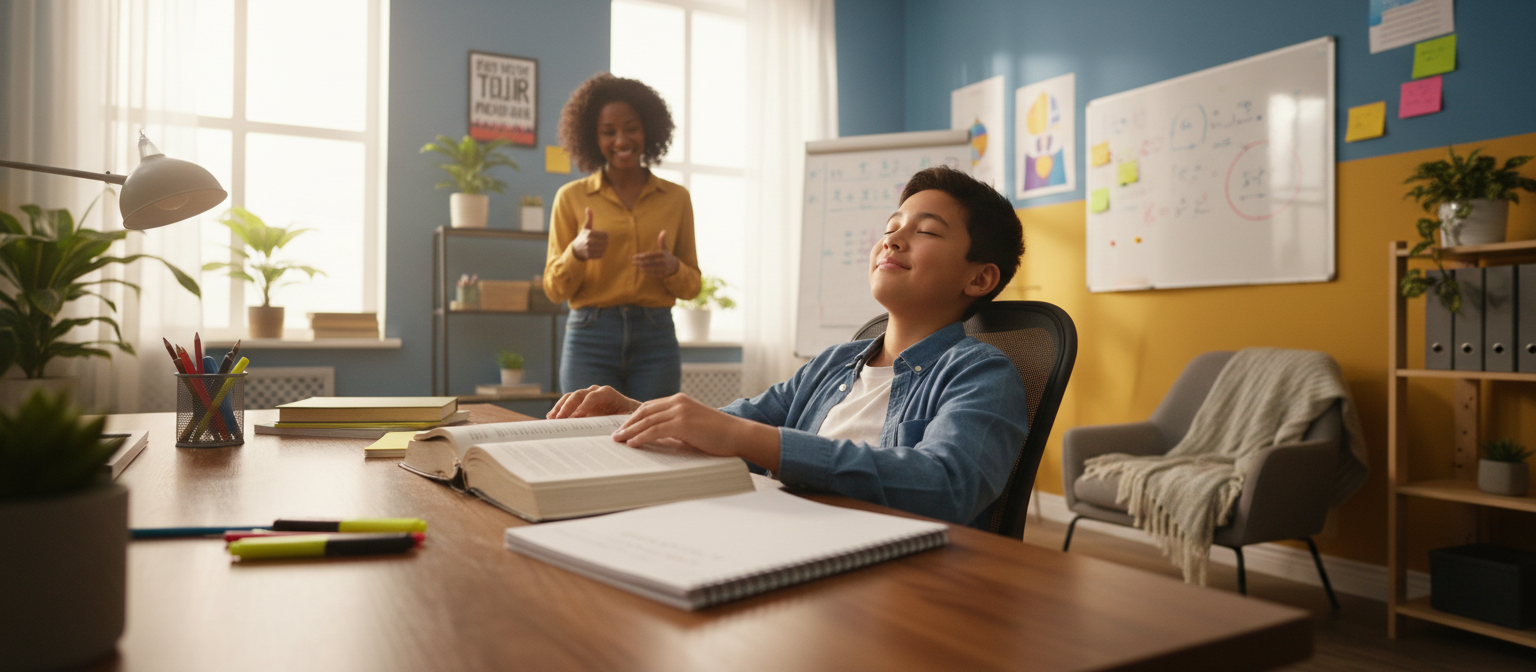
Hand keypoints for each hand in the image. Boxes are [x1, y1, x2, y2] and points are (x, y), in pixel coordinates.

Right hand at [547, 385, 641, 418]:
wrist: (627, 413)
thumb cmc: (627, 416)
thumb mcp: (625, 419)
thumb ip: (619, 423)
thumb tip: (615, 434)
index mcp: (607, 394)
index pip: (593, 396)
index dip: (584, 405)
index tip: (577, 416)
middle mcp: (594, 392)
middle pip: (578, 395)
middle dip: (568, 406)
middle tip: (560, 418)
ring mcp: (585, 397)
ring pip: (570, 398)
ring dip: (560, 407)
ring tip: (552, 418)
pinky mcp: (579, 404)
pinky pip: (566, 404)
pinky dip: (559, 410)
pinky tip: (551, 418)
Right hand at [572, 209, 607, 260]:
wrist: (575, 249)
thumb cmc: (582, 236)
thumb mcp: (585, 227)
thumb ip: (589, 218)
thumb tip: (588, 208)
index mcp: (589, 233)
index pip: (605, 235)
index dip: (605, 236)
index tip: (602, 236)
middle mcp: (588, 241)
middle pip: (605, 242)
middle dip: (605, 242)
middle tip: (601, 242)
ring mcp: (589, 249)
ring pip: (604, 249)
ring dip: (603, 248)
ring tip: (599, 246)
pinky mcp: (589, 256)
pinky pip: (601, 255)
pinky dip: (601, 253)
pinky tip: (596, 251)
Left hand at [611, 394, 780, 470]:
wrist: (737, 434)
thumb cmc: (718, 435)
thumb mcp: (693, 426)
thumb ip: (676, 427)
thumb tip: (658, 438)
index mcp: (679, 400)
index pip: (649, 407)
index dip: (634, 418)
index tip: (623, 428)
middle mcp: (678, 402)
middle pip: (644, 411)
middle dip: (628, 423)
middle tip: (615, 435)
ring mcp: (680, 411)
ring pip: (647, 420)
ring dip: (630, 431)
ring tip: (619, 440)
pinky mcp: (683, 423)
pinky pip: (655, 430)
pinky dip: (641, 436)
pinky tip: (632, 443)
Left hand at [631, 230, 679, 277]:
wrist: (676, 267)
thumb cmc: (667, 256)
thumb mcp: (665, 248)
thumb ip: (662, 240)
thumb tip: (664, 231)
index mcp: (662, 254)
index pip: (649, 255)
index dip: (640, 256)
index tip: (633, 257)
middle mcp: (663, 262)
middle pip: (648, 262)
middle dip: (639, 262)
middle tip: (632, 261)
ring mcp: (663, 269)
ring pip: (649, 268)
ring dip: (641, 267)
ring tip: (636, 265)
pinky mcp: (662, 275)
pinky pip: (652, 274)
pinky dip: (645, 272)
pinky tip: (641, 269)